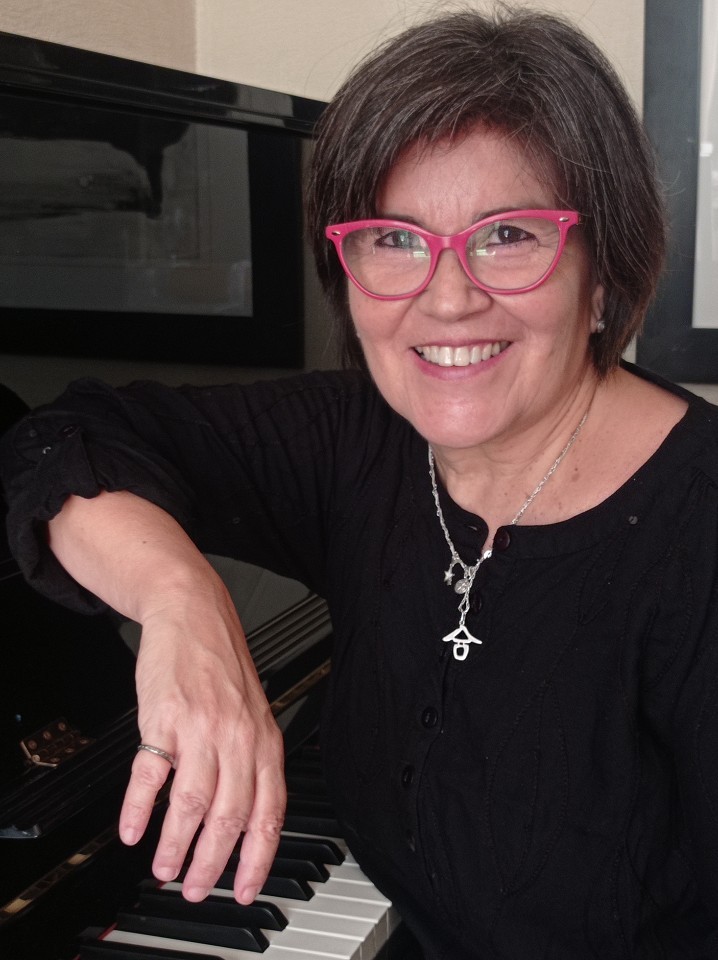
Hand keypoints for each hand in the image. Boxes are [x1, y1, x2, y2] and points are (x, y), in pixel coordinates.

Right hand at [118, 580, 285, 903]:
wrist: (193, 612)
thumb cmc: (222, 666)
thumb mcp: (254, 713)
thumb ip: (252, 763)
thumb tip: (245, 822)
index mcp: (265, 740)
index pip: (269, 812)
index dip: (257, 858)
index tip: (243, 889)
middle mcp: (238, 736)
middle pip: (230, 816)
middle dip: (213, 864)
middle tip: (196, 890)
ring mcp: (201, 727)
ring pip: (192, 804)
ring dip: (176, 846)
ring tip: (164, 869)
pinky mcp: (164, 716)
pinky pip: (150, 773)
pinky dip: (139, 808)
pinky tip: (132, 829)